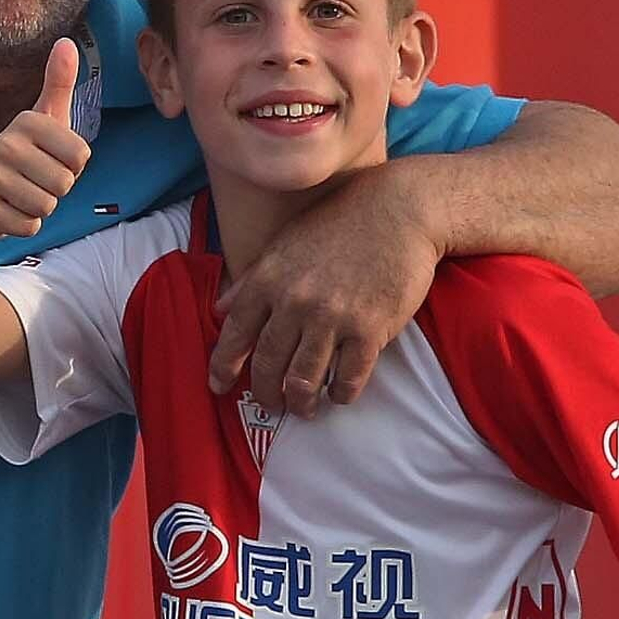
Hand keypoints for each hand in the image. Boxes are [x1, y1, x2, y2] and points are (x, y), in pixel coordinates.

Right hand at [0, 40, 90, 242]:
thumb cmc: (21, 156)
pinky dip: (23, 225)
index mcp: (27, 121)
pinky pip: (29, 226)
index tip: (49, 159)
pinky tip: (7, 211)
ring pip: (47, 206)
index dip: (72, 166)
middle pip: (65, 183)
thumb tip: (67, 42)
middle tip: (32, 181)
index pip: (81, 156)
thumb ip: (58, 83)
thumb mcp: (43, 118)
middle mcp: (5, 143)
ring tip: (19, 195)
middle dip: (55, 190)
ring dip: (39, 208)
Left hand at [209, 161, 441, 414]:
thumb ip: (251, 279)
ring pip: (303, 380)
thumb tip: (221, 309)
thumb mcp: (286, 242)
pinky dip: (340, 394)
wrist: (400, 209)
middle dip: (265, 393)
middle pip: (268, 365)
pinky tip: (339, 393)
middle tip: (271, 405)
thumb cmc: (340, 223)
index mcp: (269, 279)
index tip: (218, 387)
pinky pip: (348, 378)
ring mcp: (332, 317)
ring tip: (304, 408)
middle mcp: (295, 302)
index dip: (223, 366)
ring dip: (301, 403)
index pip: (236, 333)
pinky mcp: (370, 329)